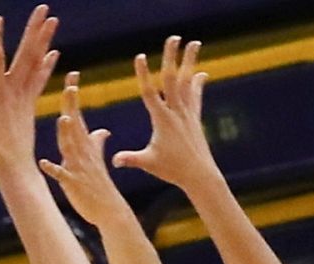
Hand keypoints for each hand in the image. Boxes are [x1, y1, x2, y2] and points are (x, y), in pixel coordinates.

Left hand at [38, 73, 133, 227]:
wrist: (109, 209)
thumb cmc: (100, 184)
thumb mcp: (98, 160)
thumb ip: (97, 144)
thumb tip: (103, 131)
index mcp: (85, 144)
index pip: (78, 115)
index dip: (74, 96)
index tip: (72, 75)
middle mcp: (82, 152)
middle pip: (75, 125)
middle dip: (72, 106)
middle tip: (69, 86)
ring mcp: (78, 167)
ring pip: (71, 147)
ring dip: (67, 134)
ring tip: (64, 119)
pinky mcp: (73, 183)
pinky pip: (62, 174)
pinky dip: (54, 168)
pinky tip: (44, 163)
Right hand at [112, 37, 219, 187]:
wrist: (199, 175)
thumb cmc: (172, 170)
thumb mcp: (149, 163)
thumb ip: (131, 159)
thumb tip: (114, 161)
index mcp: (162, 120)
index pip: (150, 92)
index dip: (143, 74)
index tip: (139, 56)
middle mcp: (177, 112)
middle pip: (173, 79)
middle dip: (172, 57)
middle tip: (173, 38)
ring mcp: (188, 113)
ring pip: (187, 81)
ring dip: (190, 61)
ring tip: (194, 43)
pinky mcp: (194, 118)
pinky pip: (196, 96)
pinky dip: (197, 83)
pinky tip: (200, 72)